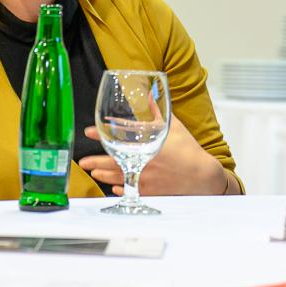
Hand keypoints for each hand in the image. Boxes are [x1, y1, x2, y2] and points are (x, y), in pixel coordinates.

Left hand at [77, 116, 226, 195]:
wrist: (203, 176)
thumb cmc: (189, 150)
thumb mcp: (174, 126)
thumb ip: (157, 111)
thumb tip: (148, 94)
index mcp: (148, 144)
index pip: (119, 137)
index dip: (101, 134)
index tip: (89, 132)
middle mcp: (143, 162)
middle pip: (113, 161)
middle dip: (95, 161)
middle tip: (83, 161)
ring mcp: (145, 178)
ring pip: (119, 178)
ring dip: (104, 175)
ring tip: (94, 172)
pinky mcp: (150, 192)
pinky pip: (131, 192)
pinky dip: (120, 190)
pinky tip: (113, 188)